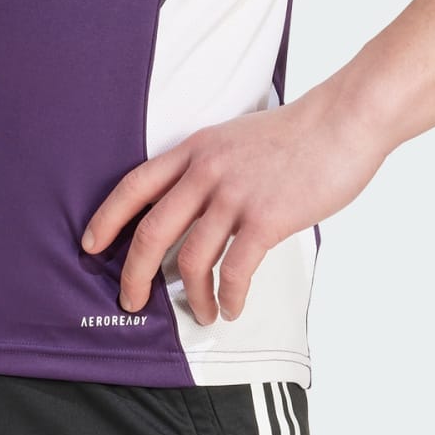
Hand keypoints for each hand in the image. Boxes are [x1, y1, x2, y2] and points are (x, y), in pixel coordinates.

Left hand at [80, 82, 387, 323]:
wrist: (343, 120)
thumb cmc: (297, 133)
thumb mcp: (236, 137)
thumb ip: (210, 165)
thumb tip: (196, 203)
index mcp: (195, 149)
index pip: (134, 185)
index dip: (107, 218)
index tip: (90, 245)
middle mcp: (206, 171)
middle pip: (151, 231)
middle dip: (133, 274)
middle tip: (130, 301)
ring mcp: (235, 195)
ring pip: (191, 260)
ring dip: (191, 297)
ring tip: (200, 313)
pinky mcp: (266, 218)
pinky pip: (234, 271)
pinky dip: (228, 297)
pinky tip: (231, 307)